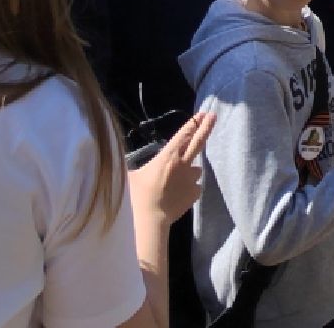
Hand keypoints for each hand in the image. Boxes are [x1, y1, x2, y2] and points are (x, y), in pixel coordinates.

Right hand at [128, 110, 214, 225]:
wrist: (149, 220)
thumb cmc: (136, 196)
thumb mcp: (129, 176)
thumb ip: (130, 166)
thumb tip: (120, 160)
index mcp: (167, 156)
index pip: (183, 135)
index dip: (193, 123)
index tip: (202, 114)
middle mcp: (182, 164)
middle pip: (198, 142)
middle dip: (206, 127)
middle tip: (213, 116)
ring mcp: (191, 179)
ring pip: (196, 169)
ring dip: (189, 170)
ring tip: (176, 181)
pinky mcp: (194, 194)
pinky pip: (195, 186)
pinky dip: (190, 187)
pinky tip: (178, 194)